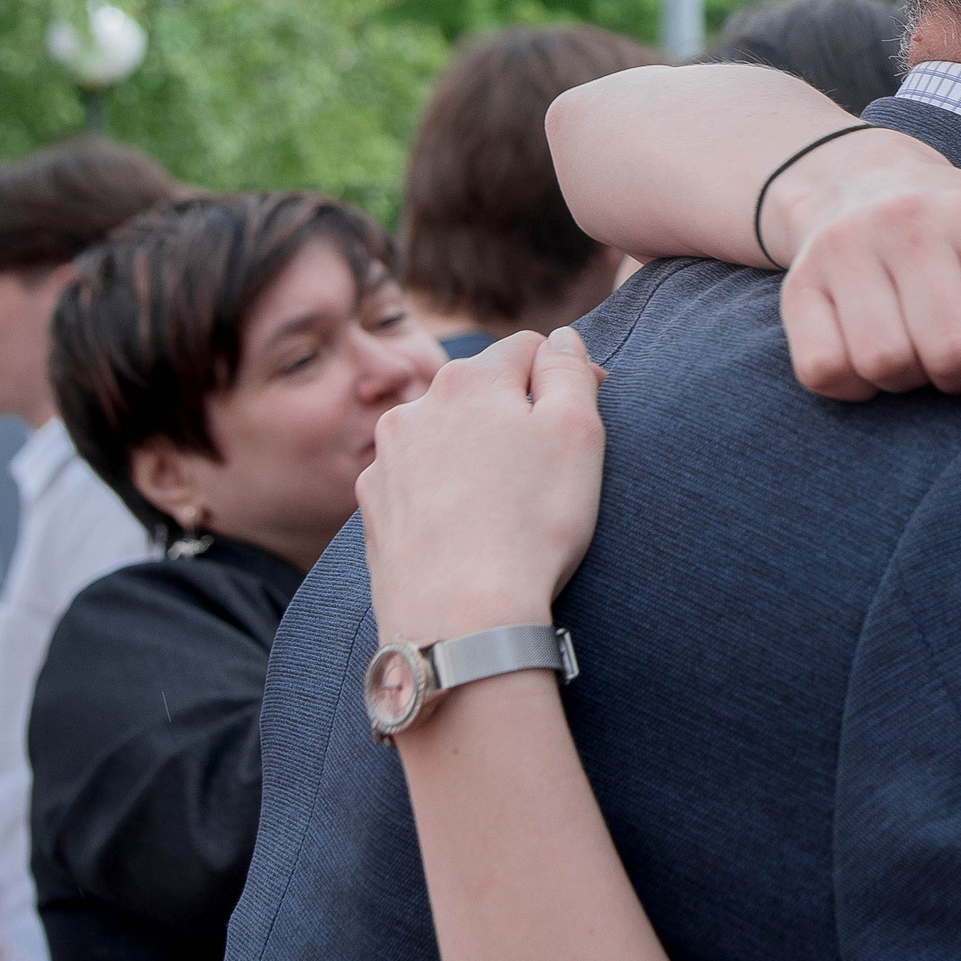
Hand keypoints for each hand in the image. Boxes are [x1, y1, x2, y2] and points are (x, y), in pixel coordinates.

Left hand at [359, 330, 606, 647]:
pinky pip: (418, 483)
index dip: (565, 376)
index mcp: (470, 379)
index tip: (588, 415)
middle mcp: (417, 408)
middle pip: (481, 392)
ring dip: (474, 454)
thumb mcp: (578, 433)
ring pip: (446, 437)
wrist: (460, 620)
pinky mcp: (372, 509)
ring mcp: (386, 460)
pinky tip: (467, 530)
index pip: (528, 348)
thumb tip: (559, 340)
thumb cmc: (531, 525)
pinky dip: (443, 495)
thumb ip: (569, 370)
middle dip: (514, 415)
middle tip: (549, 469)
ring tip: (505, 506)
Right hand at [765, 137, 960, 401]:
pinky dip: (851, 384)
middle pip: (953, 356)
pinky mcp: (799, 282)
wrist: (863, 181)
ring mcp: (848, 247)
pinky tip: (866, 354)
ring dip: (906, 381)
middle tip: (957, 359)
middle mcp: (913, 221)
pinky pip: (824, 371)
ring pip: (886, 366)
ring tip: (913, 349)